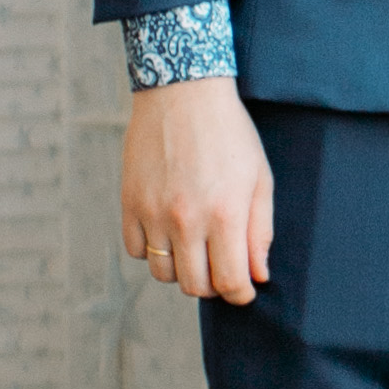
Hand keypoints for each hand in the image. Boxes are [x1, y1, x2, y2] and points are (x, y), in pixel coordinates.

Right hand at [121, 78, 275, 304]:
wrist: (183, 93)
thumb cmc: (230, 134)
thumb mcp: (258, 179)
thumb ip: (259, 231)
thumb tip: (258, 275)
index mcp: (224, 214)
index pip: (229, 283)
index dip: (240, 295)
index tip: (244, 291)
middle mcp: (186, 219)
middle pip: (194, 285)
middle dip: (213, 285)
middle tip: (222, 266)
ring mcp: (153, 213)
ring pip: (162, 274)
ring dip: (181, 270)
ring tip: (196, 247)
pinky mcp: (129, 204)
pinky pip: (136, 251)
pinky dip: (152, 250)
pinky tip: (168, 230)